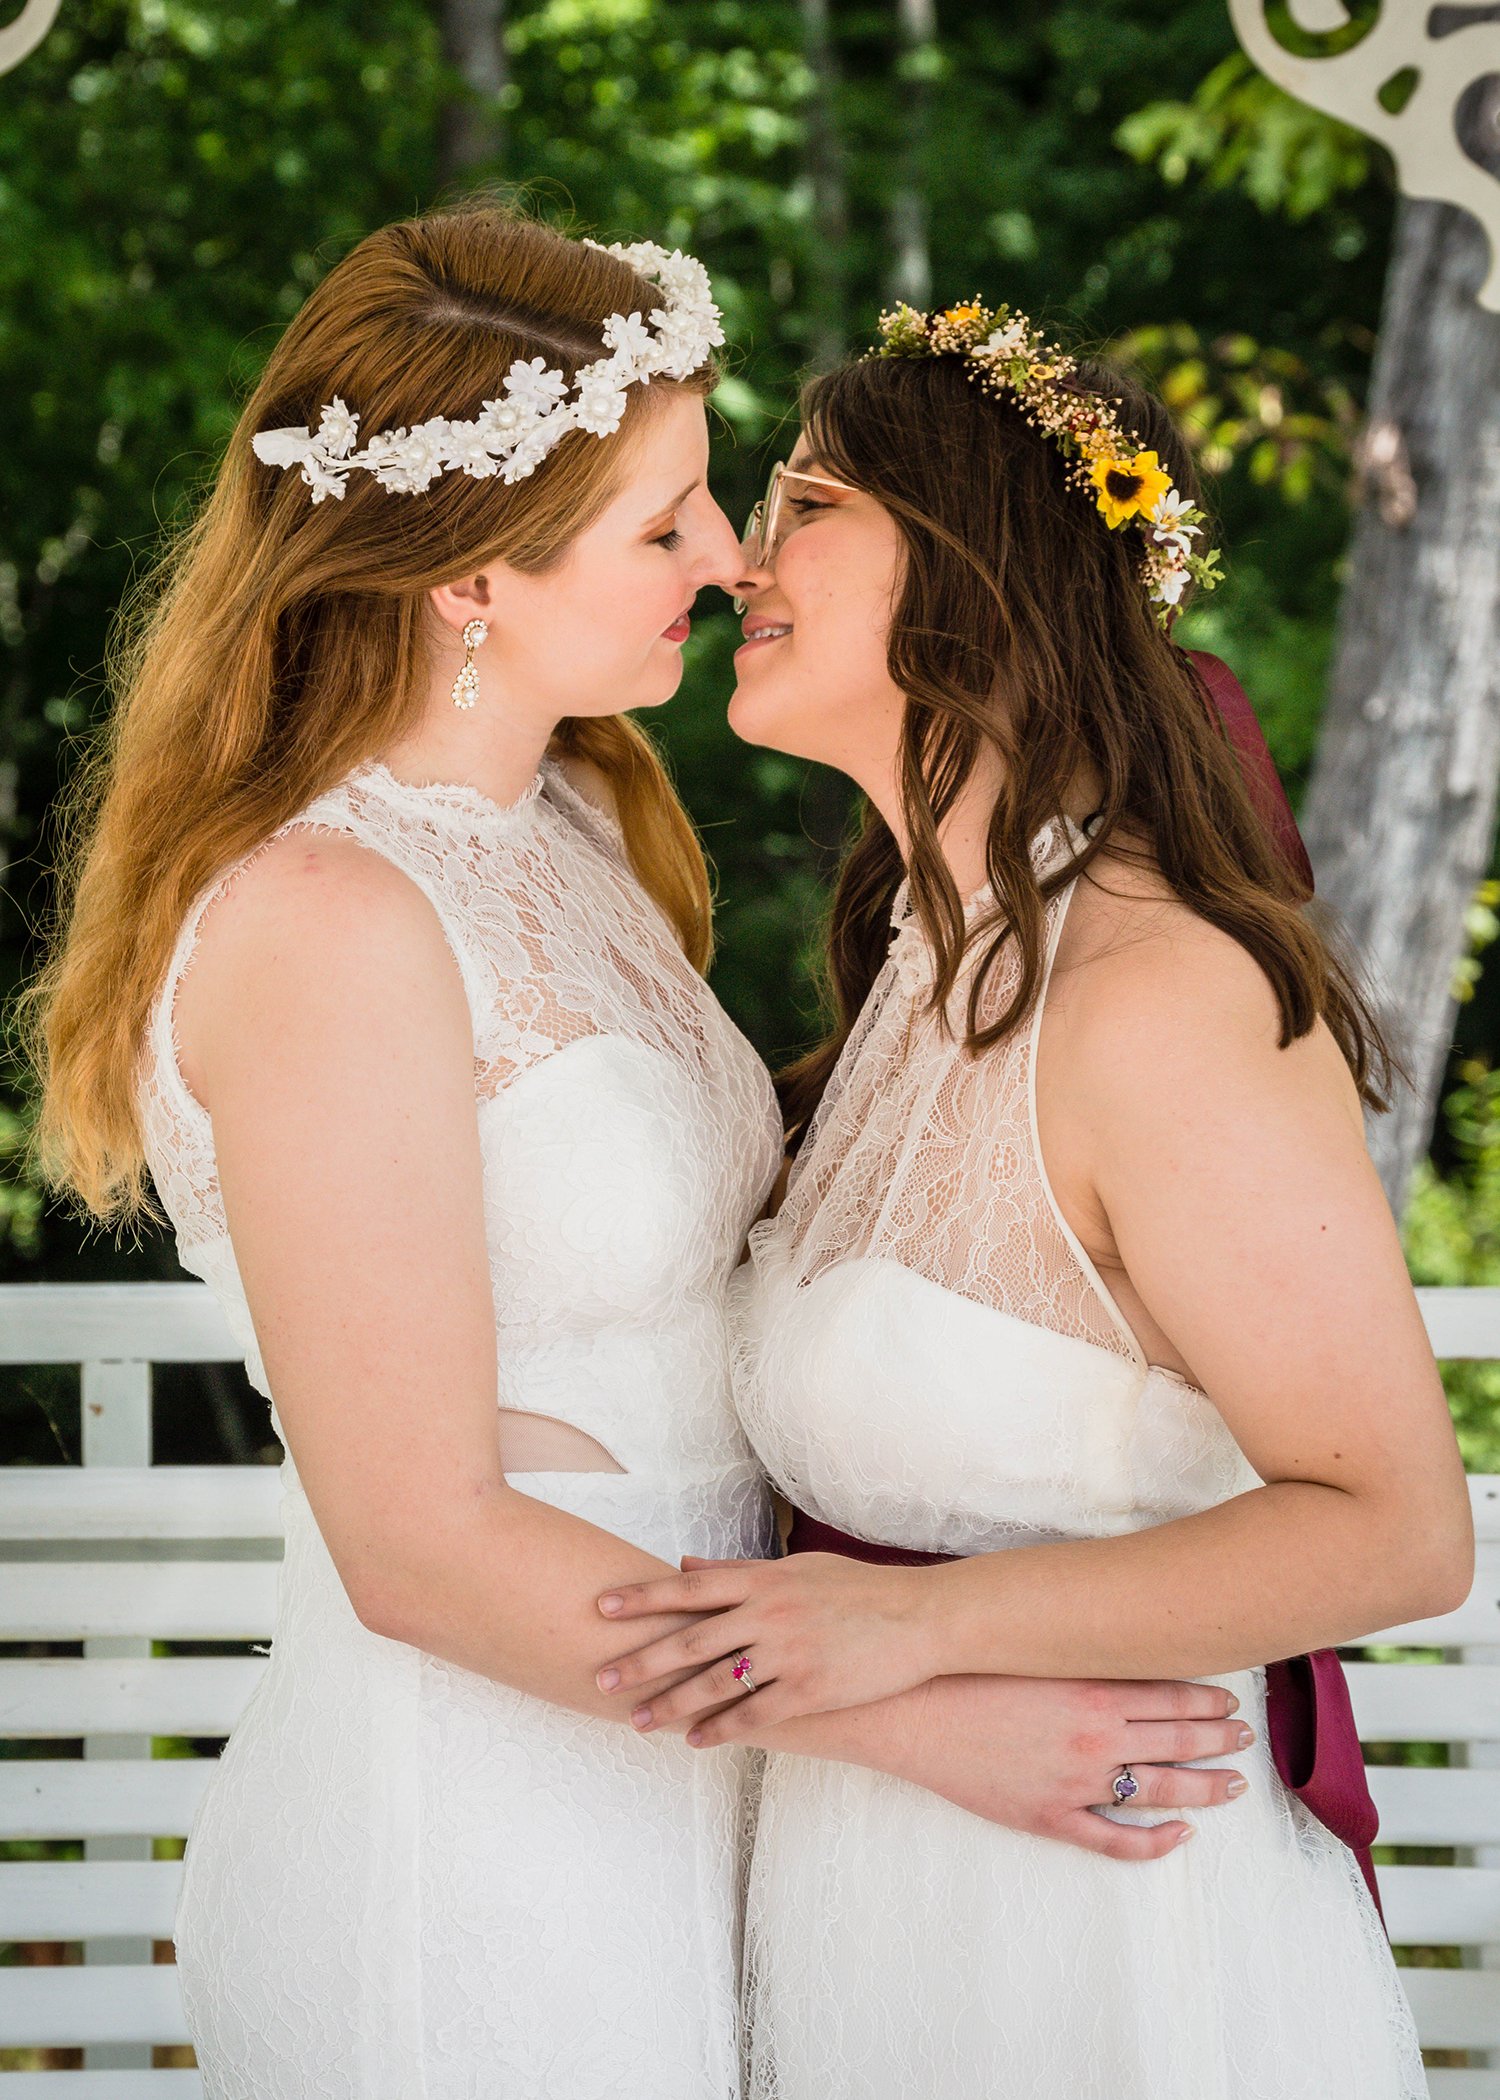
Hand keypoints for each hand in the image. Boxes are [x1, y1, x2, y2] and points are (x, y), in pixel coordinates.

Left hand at [595, 1552, 933, 1742]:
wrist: (919, 1618)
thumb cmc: (857, 1588)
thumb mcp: (796, 1567)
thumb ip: (737, 1569)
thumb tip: (685, 1564)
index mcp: (763, 1580)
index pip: (689, 1588)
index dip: (642, 1598)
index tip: (601, 1606)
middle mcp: (768, 1613)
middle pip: (689, 1640)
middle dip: (640, 1661)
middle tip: (601, 1678)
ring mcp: (788, 1653)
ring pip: (715, 1682)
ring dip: (671, 1704)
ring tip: (638, 1721)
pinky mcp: (810, 1689)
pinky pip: (754, 1715)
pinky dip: (720, 1729)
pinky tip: (694, 1740)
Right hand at [872, 1672, 1252, 1858]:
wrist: (910, 1711)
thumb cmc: (963, 1668)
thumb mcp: (1030, 1644)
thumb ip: (1077, 1647)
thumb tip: (1114, 1634)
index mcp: (1091, 1688)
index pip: (1170, 1693)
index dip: (1206, 1697)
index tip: (1230, 1697)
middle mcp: (1095, 1737)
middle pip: (1177, 1738)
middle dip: (1218, 1736)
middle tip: (1244, 1734)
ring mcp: (1075, 1782)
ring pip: (1161, 1791)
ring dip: (1204, 1787)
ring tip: (1232, 1783)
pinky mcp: (1050, 1817)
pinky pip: (1116, 1841)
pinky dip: (1155, 1844)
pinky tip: (1180, 1837)